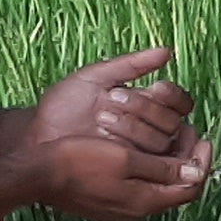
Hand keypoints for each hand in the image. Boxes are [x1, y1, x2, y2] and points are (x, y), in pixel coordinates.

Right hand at [20, 129, 209, 220]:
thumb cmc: (77, 161)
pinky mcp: (106, 202)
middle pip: (176, 188)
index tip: (202, 138)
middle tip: (186, 132)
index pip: (191, 187)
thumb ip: (162, 168)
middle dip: (186, 159)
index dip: (202, 163)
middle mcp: (136, 210)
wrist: (35, 174)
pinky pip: (138, 186)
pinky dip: (148, 167)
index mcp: (145, 202)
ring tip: (167, 136)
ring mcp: (120, 208)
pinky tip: (141, 149)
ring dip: (167, 162)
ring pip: (157, 186)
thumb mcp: (126, 159)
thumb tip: (197, 173)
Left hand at [31, 49, 198, 159]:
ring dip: (134, 126)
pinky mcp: (132, 169)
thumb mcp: (96, 77)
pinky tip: (108, 137)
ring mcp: (142, 151)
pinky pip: (150, 161)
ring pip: (162, 141)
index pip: (180, 103)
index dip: (173, 96)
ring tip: (102, 118)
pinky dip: (131, 145)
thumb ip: (131, 64)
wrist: (40, 132)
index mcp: (147, 105)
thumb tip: (166, 51)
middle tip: (112, 100)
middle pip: (173, 121)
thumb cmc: (63, 105)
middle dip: (145, 109)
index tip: (156, 88)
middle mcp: (150, 129)